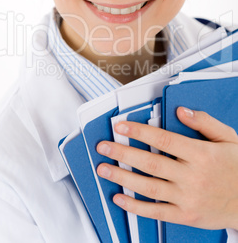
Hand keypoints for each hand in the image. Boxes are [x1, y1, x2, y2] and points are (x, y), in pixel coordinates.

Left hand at [96, 107, 237, 229]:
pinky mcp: (186, 216)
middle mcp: (192, 176)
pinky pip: (157, 212)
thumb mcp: (228, 138)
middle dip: (123, 153)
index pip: (163, 140)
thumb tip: (180, 111)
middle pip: (150, 163)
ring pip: (149, 187)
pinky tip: (119, 199)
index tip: (120, 126)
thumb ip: (205, 122)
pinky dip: (136, 207)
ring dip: (123, 178)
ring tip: (103, 169)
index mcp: (201, 154)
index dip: (139, 132)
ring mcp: (187, 198)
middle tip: (103, 146)